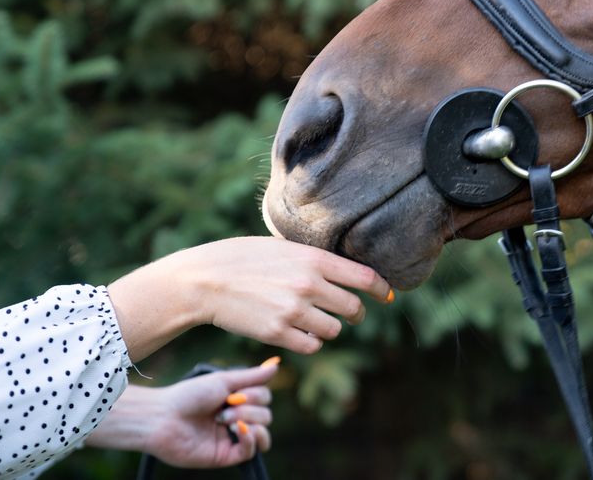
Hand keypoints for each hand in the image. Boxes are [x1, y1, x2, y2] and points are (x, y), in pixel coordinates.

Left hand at [87, 363, 276, 467]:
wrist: (163, 417)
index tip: (235, 392)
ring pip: (263, 434)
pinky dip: (250, 439)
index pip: (265, 398)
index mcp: (236, 401)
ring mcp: (231, 438)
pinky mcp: (225, 456)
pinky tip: (237, 431)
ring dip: (251, 423)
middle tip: (224, 408)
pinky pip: (251, 452)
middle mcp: (236, 419)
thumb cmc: (188, 395)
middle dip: (249, 409)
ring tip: (226, 421)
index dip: (256, 395)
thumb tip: (277, 365)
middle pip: (266, 415)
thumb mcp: (223, 380)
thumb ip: (251, 376)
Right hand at [108, 236, 394, 359]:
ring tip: (314, 320)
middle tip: (350, 314)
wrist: (204, 280)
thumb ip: (313, 260)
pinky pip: (312, 345)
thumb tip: (344, 271)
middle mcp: (309, 285)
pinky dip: (309, 341)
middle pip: (353, 308)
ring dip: (329, 328)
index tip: (388, 295)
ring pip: (334, 330)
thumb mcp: (283, 247)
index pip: (364, 277)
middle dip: (354, 313)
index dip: (381, 289)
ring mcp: (294, 311)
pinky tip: (297, 332)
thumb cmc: (243, 258)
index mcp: (314, 259)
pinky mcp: (278, 333)